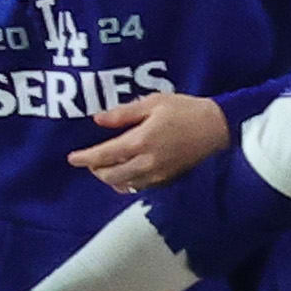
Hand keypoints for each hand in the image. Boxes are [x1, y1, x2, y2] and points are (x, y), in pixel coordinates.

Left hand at [69, 90, 229, 191]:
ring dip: (110, 178)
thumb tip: (98, 120)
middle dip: (96, 170)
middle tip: (90, 160)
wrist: (219, 129)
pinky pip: (140, 187)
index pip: (104, 155)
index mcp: (140, 141)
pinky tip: (127, 174)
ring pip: (124, 185)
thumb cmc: (186, 110)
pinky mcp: (167, 181)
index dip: (85, 158)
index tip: (72, 158)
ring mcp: (157, 176)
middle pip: (111, 176)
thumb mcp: (154, 103)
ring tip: (106, 167)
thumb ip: (124, 113)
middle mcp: (146, 163)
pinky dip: (127, 183)